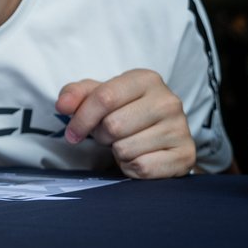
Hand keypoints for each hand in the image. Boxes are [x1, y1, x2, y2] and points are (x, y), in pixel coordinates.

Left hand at [56, 68, 194, 178]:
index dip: (81, 118)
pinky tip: (138, 157)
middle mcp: (168, 101)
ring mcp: (180, 128)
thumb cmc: (125, 111)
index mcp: (146, 79)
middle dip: (102, 136)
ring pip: (126, 149)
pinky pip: (142, 168)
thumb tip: (62, 105)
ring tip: (126, 144)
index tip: (72, 132)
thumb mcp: (99, 95)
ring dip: (117, 153)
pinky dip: (131, 168)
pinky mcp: (185, 155)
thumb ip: (76, 95)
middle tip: (108, 136)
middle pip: (113, 126)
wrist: (160, 136)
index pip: (104, 97)